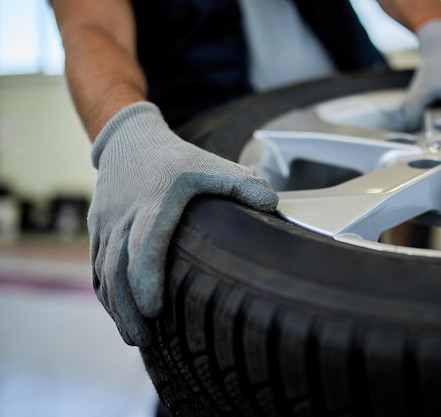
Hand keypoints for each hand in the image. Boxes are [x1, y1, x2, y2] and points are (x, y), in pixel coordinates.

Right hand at [88, 102, 277, 345]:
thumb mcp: (210, 164)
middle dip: (129, 307)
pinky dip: (106, 293)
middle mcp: (124, 215)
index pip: (144, 242)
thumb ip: (242, 184)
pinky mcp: (96, 228)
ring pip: (104, 271)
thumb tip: (274, 205)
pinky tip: (119, 313)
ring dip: (116, 306)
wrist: (128, 140)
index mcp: (155, 200)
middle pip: (118, 268)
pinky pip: (96, 266)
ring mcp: (105, 222)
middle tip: (144, 340)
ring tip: (134, 337)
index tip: (155, 309)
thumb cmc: (175, 158)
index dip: (146, 277)